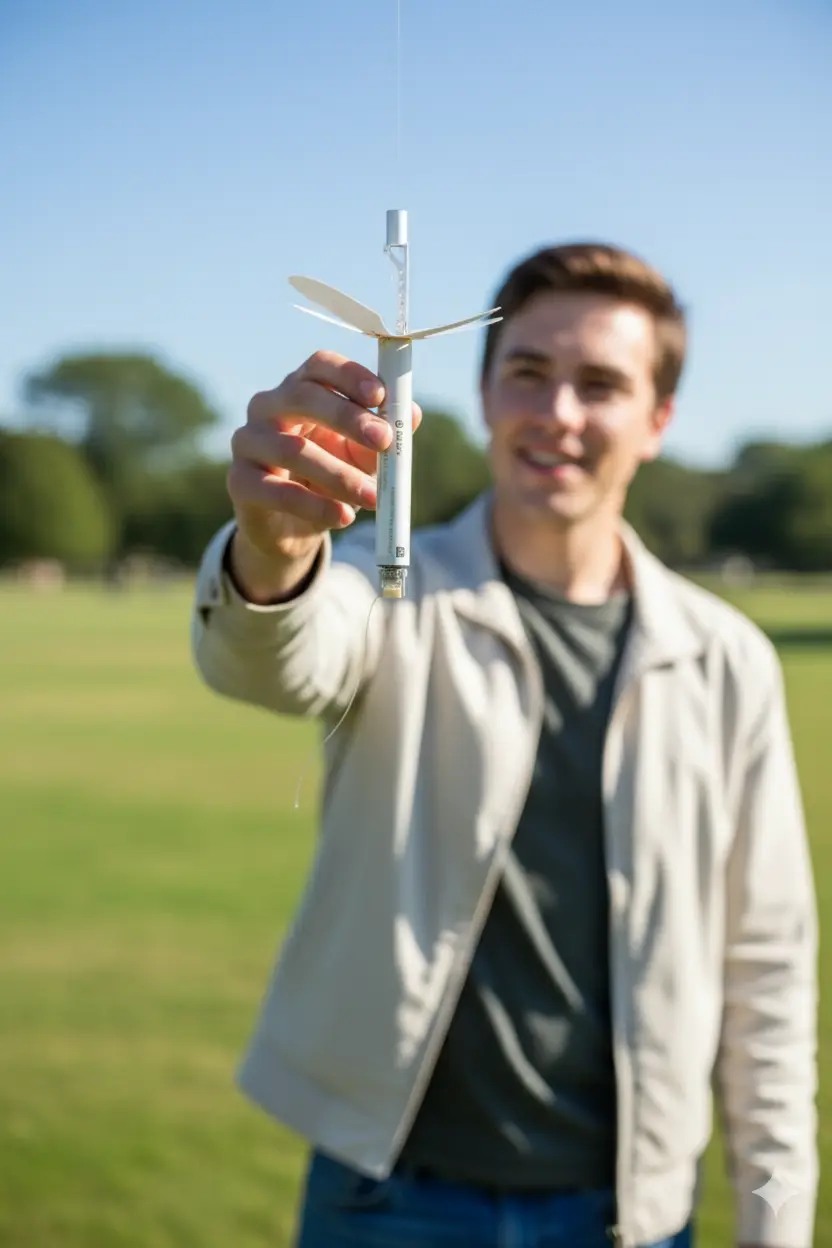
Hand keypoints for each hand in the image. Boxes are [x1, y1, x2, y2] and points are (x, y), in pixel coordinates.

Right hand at [226, 350, 421, 597]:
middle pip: (302, 396)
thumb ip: (383, 435)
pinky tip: (343, 517)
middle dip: (348, 418)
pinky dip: (315, 506)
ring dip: (340, 474)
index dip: (349, 375)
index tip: (380, 395)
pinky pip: (277, 492)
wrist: (292, 526)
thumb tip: (411, 414)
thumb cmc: (328, 476)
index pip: (319, 365)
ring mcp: (247, 442)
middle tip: (385, 442)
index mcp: (299, 389)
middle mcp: (267, 407)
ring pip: (292, 449)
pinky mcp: (240, 482)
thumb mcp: (361, 455)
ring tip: (374, 497)